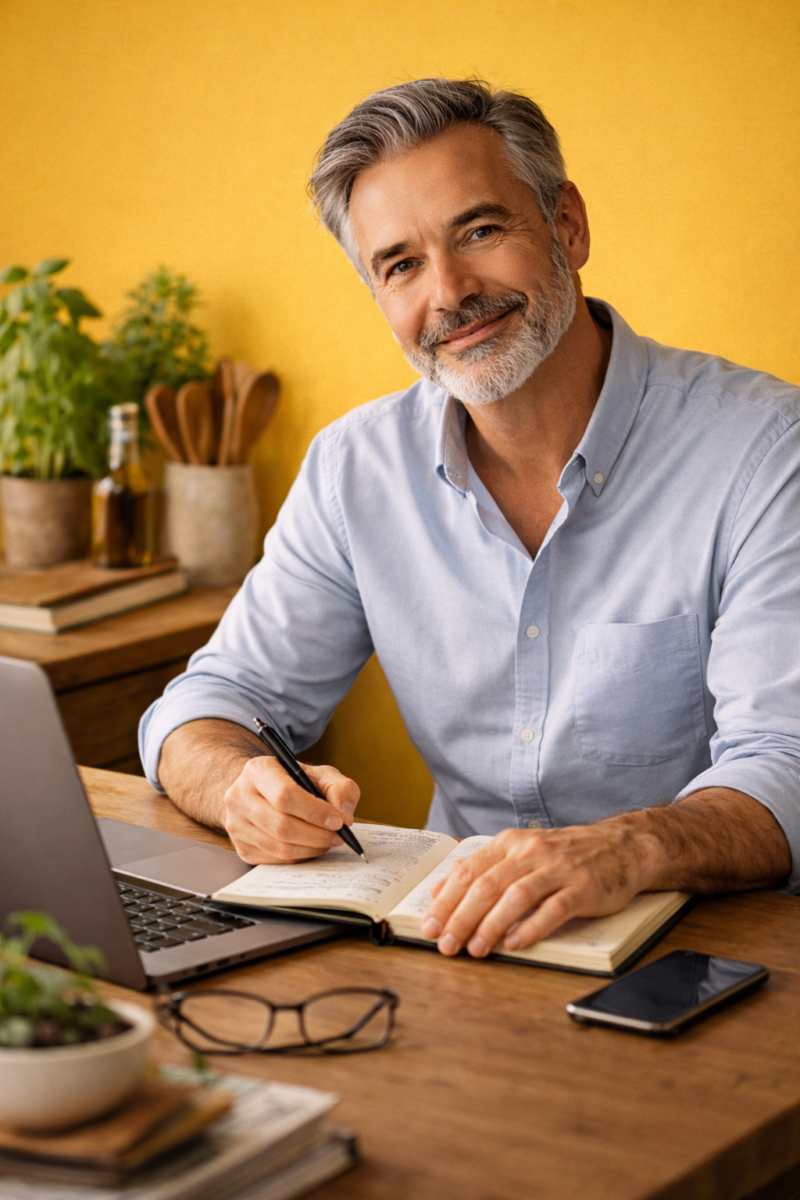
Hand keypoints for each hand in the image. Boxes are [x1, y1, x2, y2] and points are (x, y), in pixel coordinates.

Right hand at [223, 755, 360, 863]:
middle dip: (317, 835)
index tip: (338, 821)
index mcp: (257, 770)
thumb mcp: (320, 774)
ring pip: (279, 847)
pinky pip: (276, 860)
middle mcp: (239, 797)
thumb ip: (340, 788)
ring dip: (311, 848)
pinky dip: (300, 856)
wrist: (260, 791)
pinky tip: (311, 846)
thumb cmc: (293, 781)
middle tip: (338, 836)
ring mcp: (236, 825)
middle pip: (281, 825)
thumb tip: (344, 815)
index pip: (284, 795)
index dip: (315, 812)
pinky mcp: (241, 848)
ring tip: (328, 841)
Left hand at [421, 818, 649, 957]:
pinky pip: (553, 909)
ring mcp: (558, 869)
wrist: (622, 846)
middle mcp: (531, 853)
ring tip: (476, 949)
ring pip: (516, 897)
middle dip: (461, 918)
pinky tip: (515, 944)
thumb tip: (443, 886)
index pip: (469, 871)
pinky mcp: (583, 888)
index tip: (430, 925)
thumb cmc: (568, 854)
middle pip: (487, 886)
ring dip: (491, 925)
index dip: (446, 900)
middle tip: (447, 944)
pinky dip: (531, 927)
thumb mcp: (522, 851)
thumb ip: (485, 867)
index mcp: (512, 844)